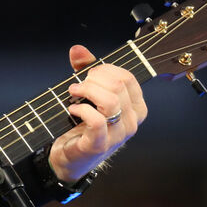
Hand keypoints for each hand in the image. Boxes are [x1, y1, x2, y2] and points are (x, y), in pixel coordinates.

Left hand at [47, 45, 147, 182]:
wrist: (70, 156)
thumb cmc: (82, 122)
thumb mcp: (87, 93)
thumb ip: (85, 69)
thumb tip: (78, 49)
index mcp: (135, 107)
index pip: (127, 77)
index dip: (104, 69)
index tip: (88, 74)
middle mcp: (131, 121)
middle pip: (118, 85)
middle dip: (93, 78)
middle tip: (78, 85)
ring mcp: (118, 135)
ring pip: (110, 101)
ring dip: (87, 91)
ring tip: (73, 93)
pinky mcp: (99, 144)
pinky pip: (97, 121)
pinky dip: (82, 110)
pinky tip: (73, 109)